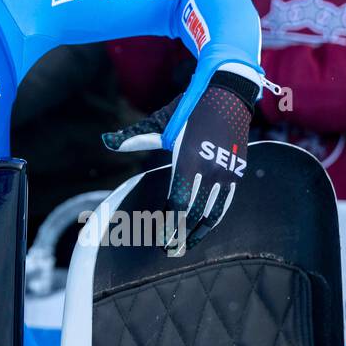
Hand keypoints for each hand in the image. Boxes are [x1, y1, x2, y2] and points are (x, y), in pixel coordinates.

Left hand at [102, 68, 257, 252]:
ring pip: (215, 211)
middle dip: (183, 235)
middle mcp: (210, 168)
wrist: (226, 93)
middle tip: (170, 251)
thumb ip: (134, 138)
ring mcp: (228, 170)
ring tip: (186, 246)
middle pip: (196, 212)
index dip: (170, 224)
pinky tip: (204, 227)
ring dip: (200, 232)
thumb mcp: (161, 123)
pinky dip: (215, 217)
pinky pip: (226, 201)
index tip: (161, 239)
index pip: (179, 202)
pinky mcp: (239, 171)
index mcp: (189, 158)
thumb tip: (106, 141)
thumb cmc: (188, 109)